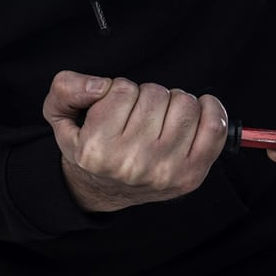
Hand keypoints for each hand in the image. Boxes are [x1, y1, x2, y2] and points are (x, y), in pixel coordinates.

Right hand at [43, 70, 227, 211]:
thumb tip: (100, 86)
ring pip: (184, 104)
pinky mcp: (192, 174)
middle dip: (148, 96)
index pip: (122, 89)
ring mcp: (166, 170)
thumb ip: (66, 89)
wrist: (106, 189)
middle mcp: (133, 163)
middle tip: (140, 116)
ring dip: (174, 103)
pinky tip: (199, 109)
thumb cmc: (92, 148)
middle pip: (156, 94)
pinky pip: (214, 126)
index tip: (117, 108)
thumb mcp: (61, 117)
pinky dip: (212, 110)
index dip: (120, 90)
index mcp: (98, 149)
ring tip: (161, 119)